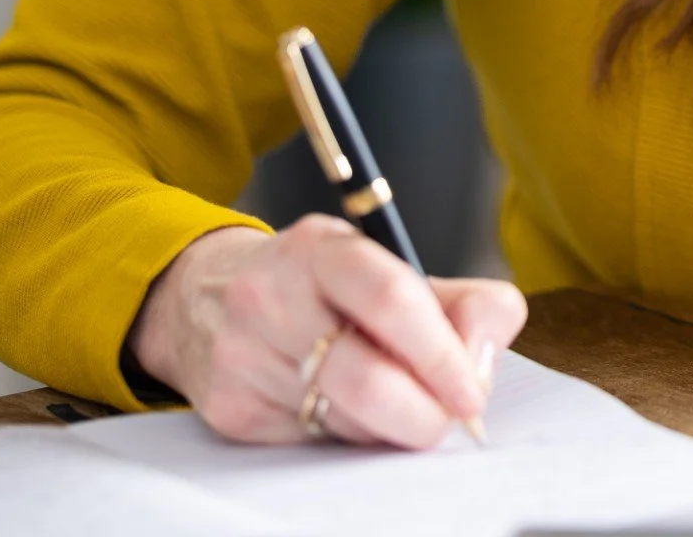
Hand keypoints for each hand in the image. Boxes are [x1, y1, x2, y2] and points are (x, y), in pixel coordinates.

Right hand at [127, 218, 527, 446]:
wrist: (212, 299)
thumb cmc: (328, 288)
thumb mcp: (395, 268)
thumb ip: (464, 304)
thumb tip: (479, 364)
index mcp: (321, 247)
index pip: (390, 297)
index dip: (441, 352)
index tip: (473, 390)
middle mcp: (271, 295)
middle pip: (366, 377)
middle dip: (423, 411)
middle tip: (448, 418)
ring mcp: (243, 355)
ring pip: (343, 421)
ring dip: (389, 427)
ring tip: (398, 403)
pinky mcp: (229, 410)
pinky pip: (312, 445)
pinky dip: (349, 437)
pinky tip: (348, 410)